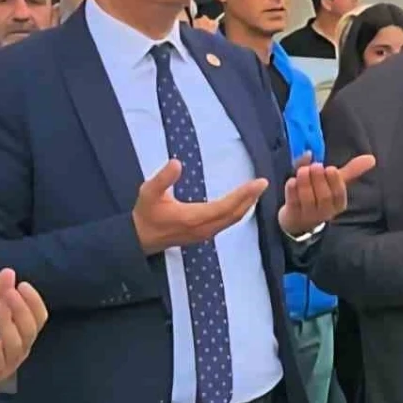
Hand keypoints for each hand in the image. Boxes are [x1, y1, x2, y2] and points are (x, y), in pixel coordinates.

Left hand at [0, 269, 48, 402]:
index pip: (39, 317)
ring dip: (8, 320)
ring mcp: (9, 362)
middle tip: (10, 290)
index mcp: (23, 335)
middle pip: (31, 328)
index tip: (22, 283)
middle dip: (22, 307)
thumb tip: (7, 272)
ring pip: (17, 341)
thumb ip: (1, 297)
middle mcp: (21, 349)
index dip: (33, 300)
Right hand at [132, 159, 267, 255]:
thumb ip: (163, 178)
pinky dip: (238, 212)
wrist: (140, 238)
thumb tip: (177, 163)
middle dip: (250, 198)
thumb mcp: (149, 192)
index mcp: (193, 218)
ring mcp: (204, 234)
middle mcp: (203, 228)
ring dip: (246, 206)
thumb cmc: (145, 214)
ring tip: (256, 191)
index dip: (244, 195)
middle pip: (234, 214)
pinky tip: (242, 204)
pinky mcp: (203, 234)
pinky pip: (227, 223)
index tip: (258, 183)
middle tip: (263, 183)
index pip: (226, 206)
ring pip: (232, 220)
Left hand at [278, 152, 376, 238]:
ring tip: (303, 170)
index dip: (335, 182)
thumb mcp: (334, 184)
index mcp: (337, 204)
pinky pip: (293, 203)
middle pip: (324, 197)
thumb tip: (372, 159)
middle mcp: (324, 212)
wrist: (297, 220)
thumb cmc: (319, 197)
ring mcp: (308, 216)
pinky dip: (292, 191)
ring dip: (305, 183)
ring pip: (308, 200)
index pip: (339, 195)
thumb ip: (351, 171)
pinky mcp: (292, 216)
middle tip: (315, 166)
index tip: (330, 168)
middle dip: (319, 180)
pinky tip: (291, 181)